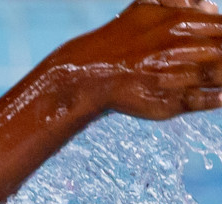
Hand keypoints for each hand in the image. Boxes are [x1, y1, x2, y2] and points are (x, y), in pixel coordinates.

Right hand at [50, 0, 221, 119]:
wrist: (85, 75)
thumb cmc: (116, 40)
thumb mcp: (146, 8)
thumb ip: (180, 3)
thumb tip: (210, 6)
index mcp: (181, 22)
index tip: (220, 44)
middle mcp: (181, 48)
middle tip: (217, 59)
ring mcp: (175, 76)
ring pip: (218, 74)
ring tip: (219, 76)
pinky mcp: (167, 102)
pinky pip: (200, 100)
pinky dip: (216, 99)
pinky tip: (221, 96)